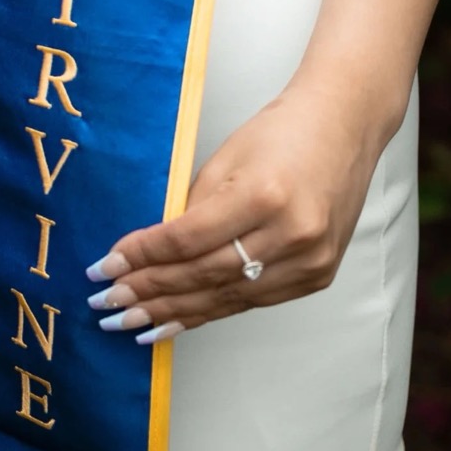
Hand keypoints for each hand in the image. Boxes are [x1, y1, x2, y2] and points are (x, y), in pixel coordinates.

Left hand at [83, 77, 385, 345]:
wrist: (345, 127)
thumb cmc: (281, 132)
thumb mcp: (227, 159)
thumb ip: (193, 209)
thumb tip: (150, 254)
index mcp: (264, 195)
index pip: (188, 239)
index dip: (143, 257)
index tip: (105, 266)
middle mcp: (291, 233)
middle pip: (204, 274)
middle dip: (149, 291)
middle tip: (106, 304)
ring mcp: (310, 260)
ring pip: (226, 297)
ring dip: (174, 312)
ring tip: (130, 322)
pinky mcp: (318, 275)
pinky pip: (253, 301)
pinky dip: (212, 311)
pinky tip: (178, 320)